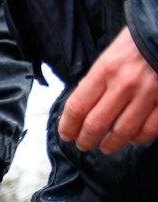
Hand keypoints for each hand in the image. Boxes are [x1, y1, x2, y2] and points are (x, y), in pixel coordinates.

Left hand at [60, 29, 157, 153]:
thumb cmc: (140, 41)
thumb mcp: (112, 52)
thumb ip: (97, 77)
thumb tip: (83, 100)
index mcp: (106, 69)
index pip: (77, 108)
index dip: (68, 127)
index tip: (66, 134)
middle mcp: (125, 84)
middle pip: (95, 125)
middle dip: (85, 140)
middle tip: (83, 144)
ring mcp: (148, 93)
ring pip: (122, 132)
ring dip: (110, 144)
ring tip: (106, 146)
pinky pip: (148, 129)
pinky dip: (138, 138)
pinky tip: (132, 138)